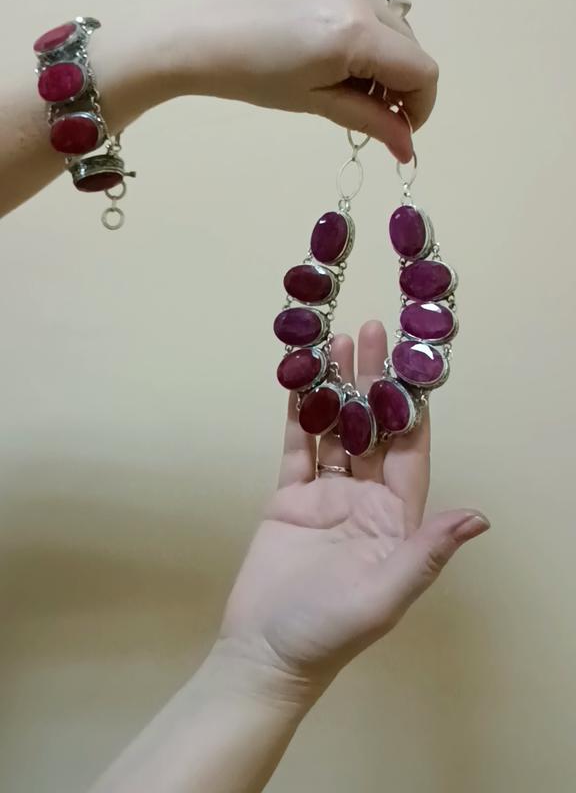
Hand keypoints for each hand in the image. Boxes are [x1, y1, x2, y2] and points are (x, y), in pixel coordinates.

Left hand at [178, 0, 438, 162]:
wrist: (200, 37)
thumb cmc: (253, 78)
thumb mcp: (316, 103)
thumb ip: (370, 121)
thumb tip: (408, 148)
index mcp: (358, 33)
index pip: (422, 71)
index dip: (420, 107)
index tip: (399, 131)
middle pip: (412, 48)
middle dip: (403, 86)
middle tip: (372, 114)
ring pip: (394, 28)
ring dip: (387, 62)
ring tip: (348, 86)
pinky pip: (369, 11)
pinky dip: (368, 40)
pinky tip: (333, 58)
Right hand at [221, 321, 488, 695]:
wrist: (264, 654)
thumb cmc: (329, 632)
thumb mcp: (385, 596)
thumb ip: (426, 553)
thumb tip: (477, 518)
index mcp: (395, 519)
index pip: (410, 452)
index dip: (411, 407)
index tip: (411, 364)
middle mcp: (365, 500)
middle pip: (372, 430)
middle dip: (371, 382)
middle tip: (369, 332)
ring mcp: (327, 497)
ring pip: (335, 431)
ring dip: (336, 390)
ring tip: (334, 343)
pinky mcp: (289, 499)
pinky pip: (297, 449)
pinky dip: (298, 416)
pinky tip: (300, 383)